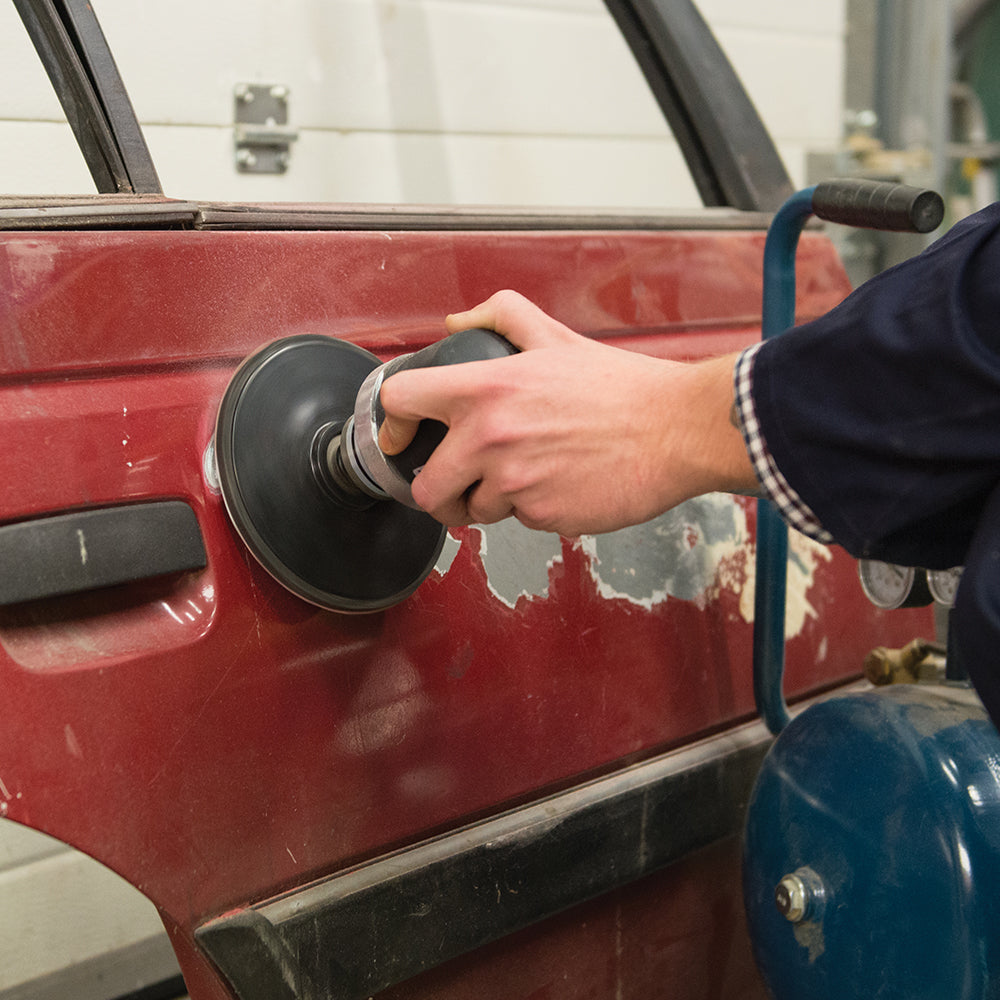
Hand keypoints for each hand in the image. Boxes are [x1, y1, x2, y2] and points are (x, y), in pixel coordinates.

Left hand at [377, 290, 754, 535]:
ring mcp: (516, 483)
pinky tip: (558, 485)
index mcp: (486, 388)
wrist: (675, 430)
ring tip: (525, 478)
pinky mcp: (542, 516)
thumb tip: (455, 324)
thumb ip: (499, 318)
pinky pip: (518, 522)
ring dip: (490, 502)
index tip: (402, 437)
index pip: (400, 402)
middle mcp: (491, 438)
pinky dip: (531, 510)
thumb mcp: (555, 337)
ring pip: (473, 512)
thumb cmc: (620, 387)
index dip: (392, 425)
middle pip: (425, 489)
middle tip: (458, 485)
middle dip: (439, 491)